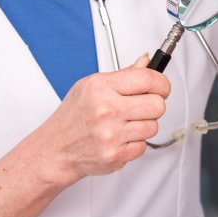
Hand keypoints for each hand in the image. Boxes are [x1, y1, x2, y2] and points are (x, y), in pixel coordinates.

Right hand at [36, 54, 170, 183]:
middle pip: (157, 104)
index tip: (161, 87)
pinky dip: (135, 143)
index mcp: (101, 87)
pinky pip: (143, 146)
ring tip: (126, 124)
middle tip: (143, 106)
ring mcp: (111, 134)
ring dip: (144, 125)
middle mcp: (106, 110)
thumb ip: (123, 74)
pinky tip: (120, 138)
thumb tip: (146, 61)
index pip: (148, 79)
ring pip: (153, 126)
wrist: (56, 149)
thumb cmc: (72, 117)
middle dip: (154, 105)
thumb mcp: (90, 86)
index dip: (161, 83)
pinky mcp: (115, 155)